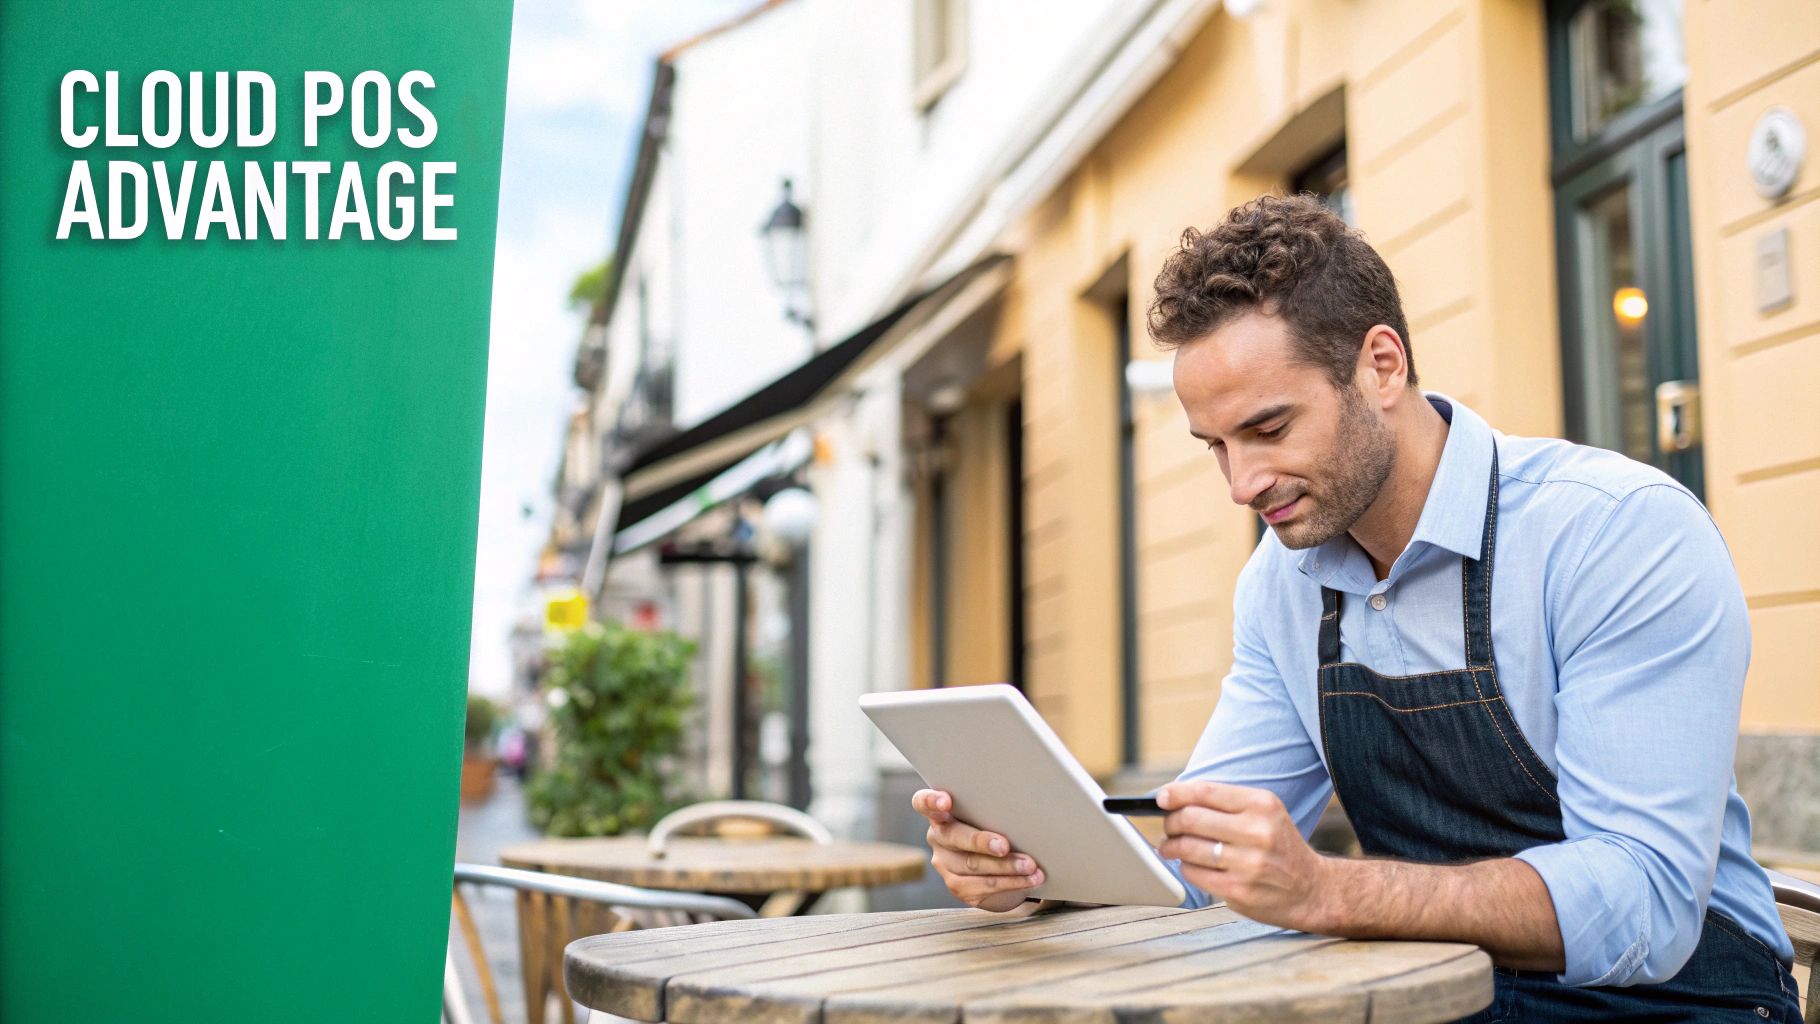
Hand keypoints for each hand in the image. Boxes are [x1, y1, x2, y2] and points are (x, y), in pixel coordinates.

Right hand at [911, 788, 1044, 911]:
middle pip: (953, 837)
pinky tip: (1031, 878)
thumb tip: (1035, 783)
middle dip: (980, 841)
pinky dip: (1012, 882)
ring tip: (1031, 865)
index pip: (923, 802)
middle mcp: (938, 837)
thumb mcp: (994, 809)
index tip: (946, 800)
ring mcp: (946, 864)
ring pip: (973, 866)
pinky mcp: (959, 888)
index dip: (931, 802)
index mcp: (941, 811)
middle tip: (1004, 844)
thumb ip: (998, 800)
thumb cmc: (999, 822)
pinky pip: (985, 887)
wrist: (1001, 862)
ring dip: (1006, 866)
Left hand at [1155, 781, 1334, 931]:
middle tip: (1168, 827)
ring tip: (1169, 847)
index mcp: (1262, 805)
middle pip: (1190, 819)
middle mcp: (1257, 832)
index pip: (1205, 791)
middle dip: (1170, 822)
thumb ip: (1225, 803)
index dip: (1175, 793)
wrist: (1312, 890)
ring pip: (1187, 847)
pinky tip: (1189, 865)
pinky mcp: (1238, 891)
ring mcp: (1248, 864)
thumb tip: (1172, 798)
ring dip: (1170, 847)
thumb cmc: (1279, 846)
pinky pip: (1193, 873)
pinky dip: (1185, 867)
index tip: (1161, 798)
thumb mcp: (1265, 813)